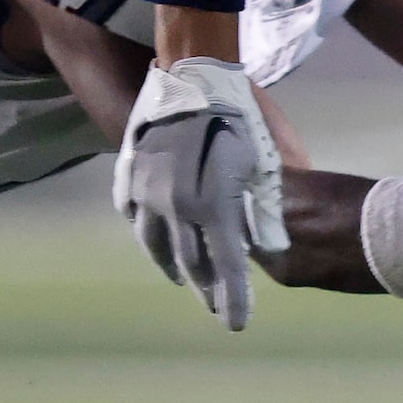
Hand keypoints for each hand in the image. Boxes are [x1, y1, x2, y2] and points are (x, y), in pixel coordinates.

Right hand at [111, 57, 286, 329]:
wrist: (190, 77)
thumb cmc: (234, 119)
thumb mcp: (259, 164)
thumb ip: (264, 210)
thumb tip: (273, 251)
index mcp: (212, 208)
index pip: (227, 266)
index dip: (233, 298)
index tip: (237, 325)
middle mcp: (175, 209)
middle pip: (191, 262)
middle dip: (206, 288)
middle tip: (216, 305)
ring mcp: (147, 193)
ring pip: (156, 243)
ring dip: (172, 266)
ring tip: (183, 279)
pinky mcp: (130, 176)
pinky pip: (133, 214)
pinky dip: (147, 230)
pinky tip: (155, 238)